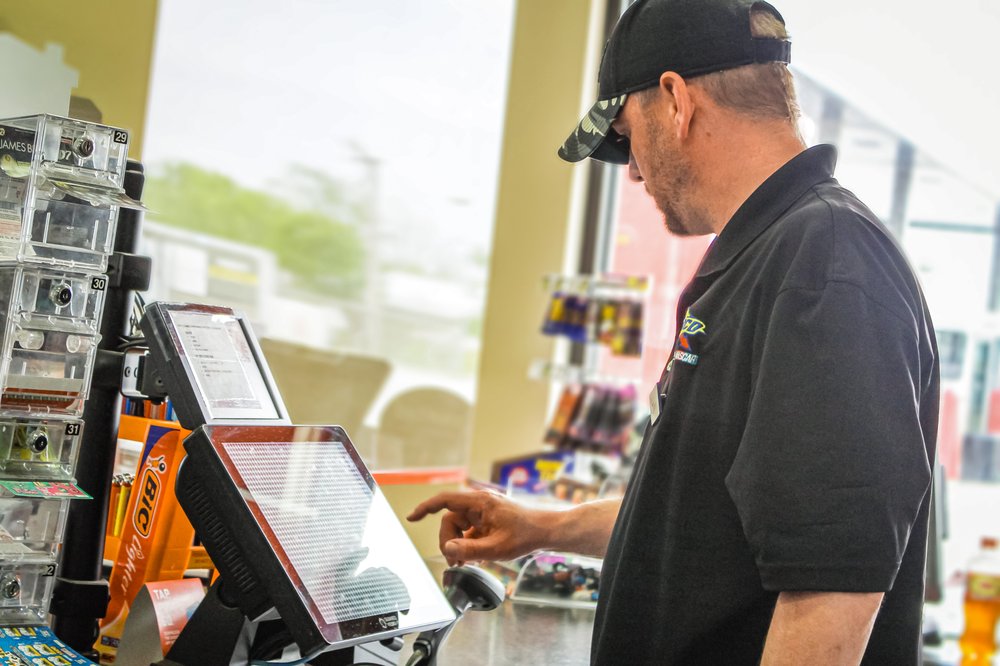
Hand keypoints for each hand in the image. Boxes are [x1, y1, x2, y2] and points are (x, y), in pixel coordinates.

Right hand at [407, 490, 549, 565]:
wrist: (547, 531)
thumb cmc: (527, 534)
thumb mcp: (497, 547)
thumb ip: (469, 549)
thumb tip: (447, 549)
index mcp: (479, 502)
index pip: (445, 500)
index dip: (425, 508)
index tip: (411, 518)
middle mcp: (479, 503)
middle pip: (450, 520)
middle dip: (449, 541)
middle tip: (455, 561)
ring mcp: (483, 512)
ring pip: (458, 528)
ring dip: (458, 545)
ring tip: (465, 562)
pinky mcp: (487, 520)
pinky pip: (469, 531)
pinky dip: (468, 544)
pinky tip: (475, 558)